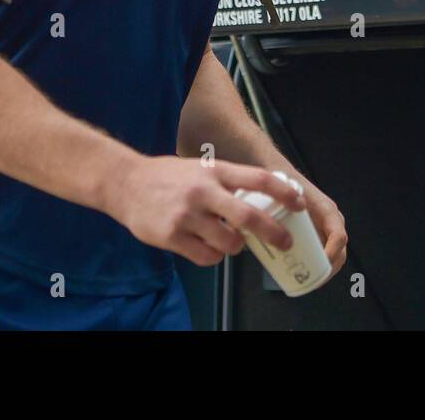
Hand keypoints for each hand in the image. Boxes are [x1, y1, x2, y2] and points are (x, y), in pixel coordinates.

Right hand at [107, 155, 307, 266]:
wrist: (125, 183)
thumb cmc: (167, 176)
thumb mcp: (199, 169)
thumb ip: (225, 183)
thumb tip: (260, 202)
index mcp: (214, 171)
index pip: (258, 179)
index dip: (284, 192)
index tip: (299, 203)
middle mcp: (203, 191)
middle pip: (249, 217)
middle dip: (274, 233)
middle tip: (284, 242)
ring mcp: (187, 215)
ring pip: (229, 243)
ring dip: (235, 247)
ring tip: (228, 240)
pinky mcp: (172, 236)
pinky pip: (207, 257)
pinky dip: (213, 256)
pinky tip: (205, 246)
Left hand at [287, 172, 346, 284]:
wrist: (282, 176)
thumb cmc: (284, 185)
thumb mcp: (283, 195)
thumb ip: (276, 207)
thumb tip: (261, 229)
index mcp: (327, 211)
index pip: (338, 236)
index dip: (332, 253)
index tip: (319, 264)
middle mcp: (331, 221)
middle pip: (339, 252)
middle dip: (328, 270)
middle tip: (311, 281)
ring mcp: (327, 229)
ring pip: (334, 255)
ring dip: (324, 271)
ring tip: (308, 282)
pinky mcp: (319, 234)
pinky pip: (324, 253)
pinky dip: (319, 266)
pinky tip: (305, 274)